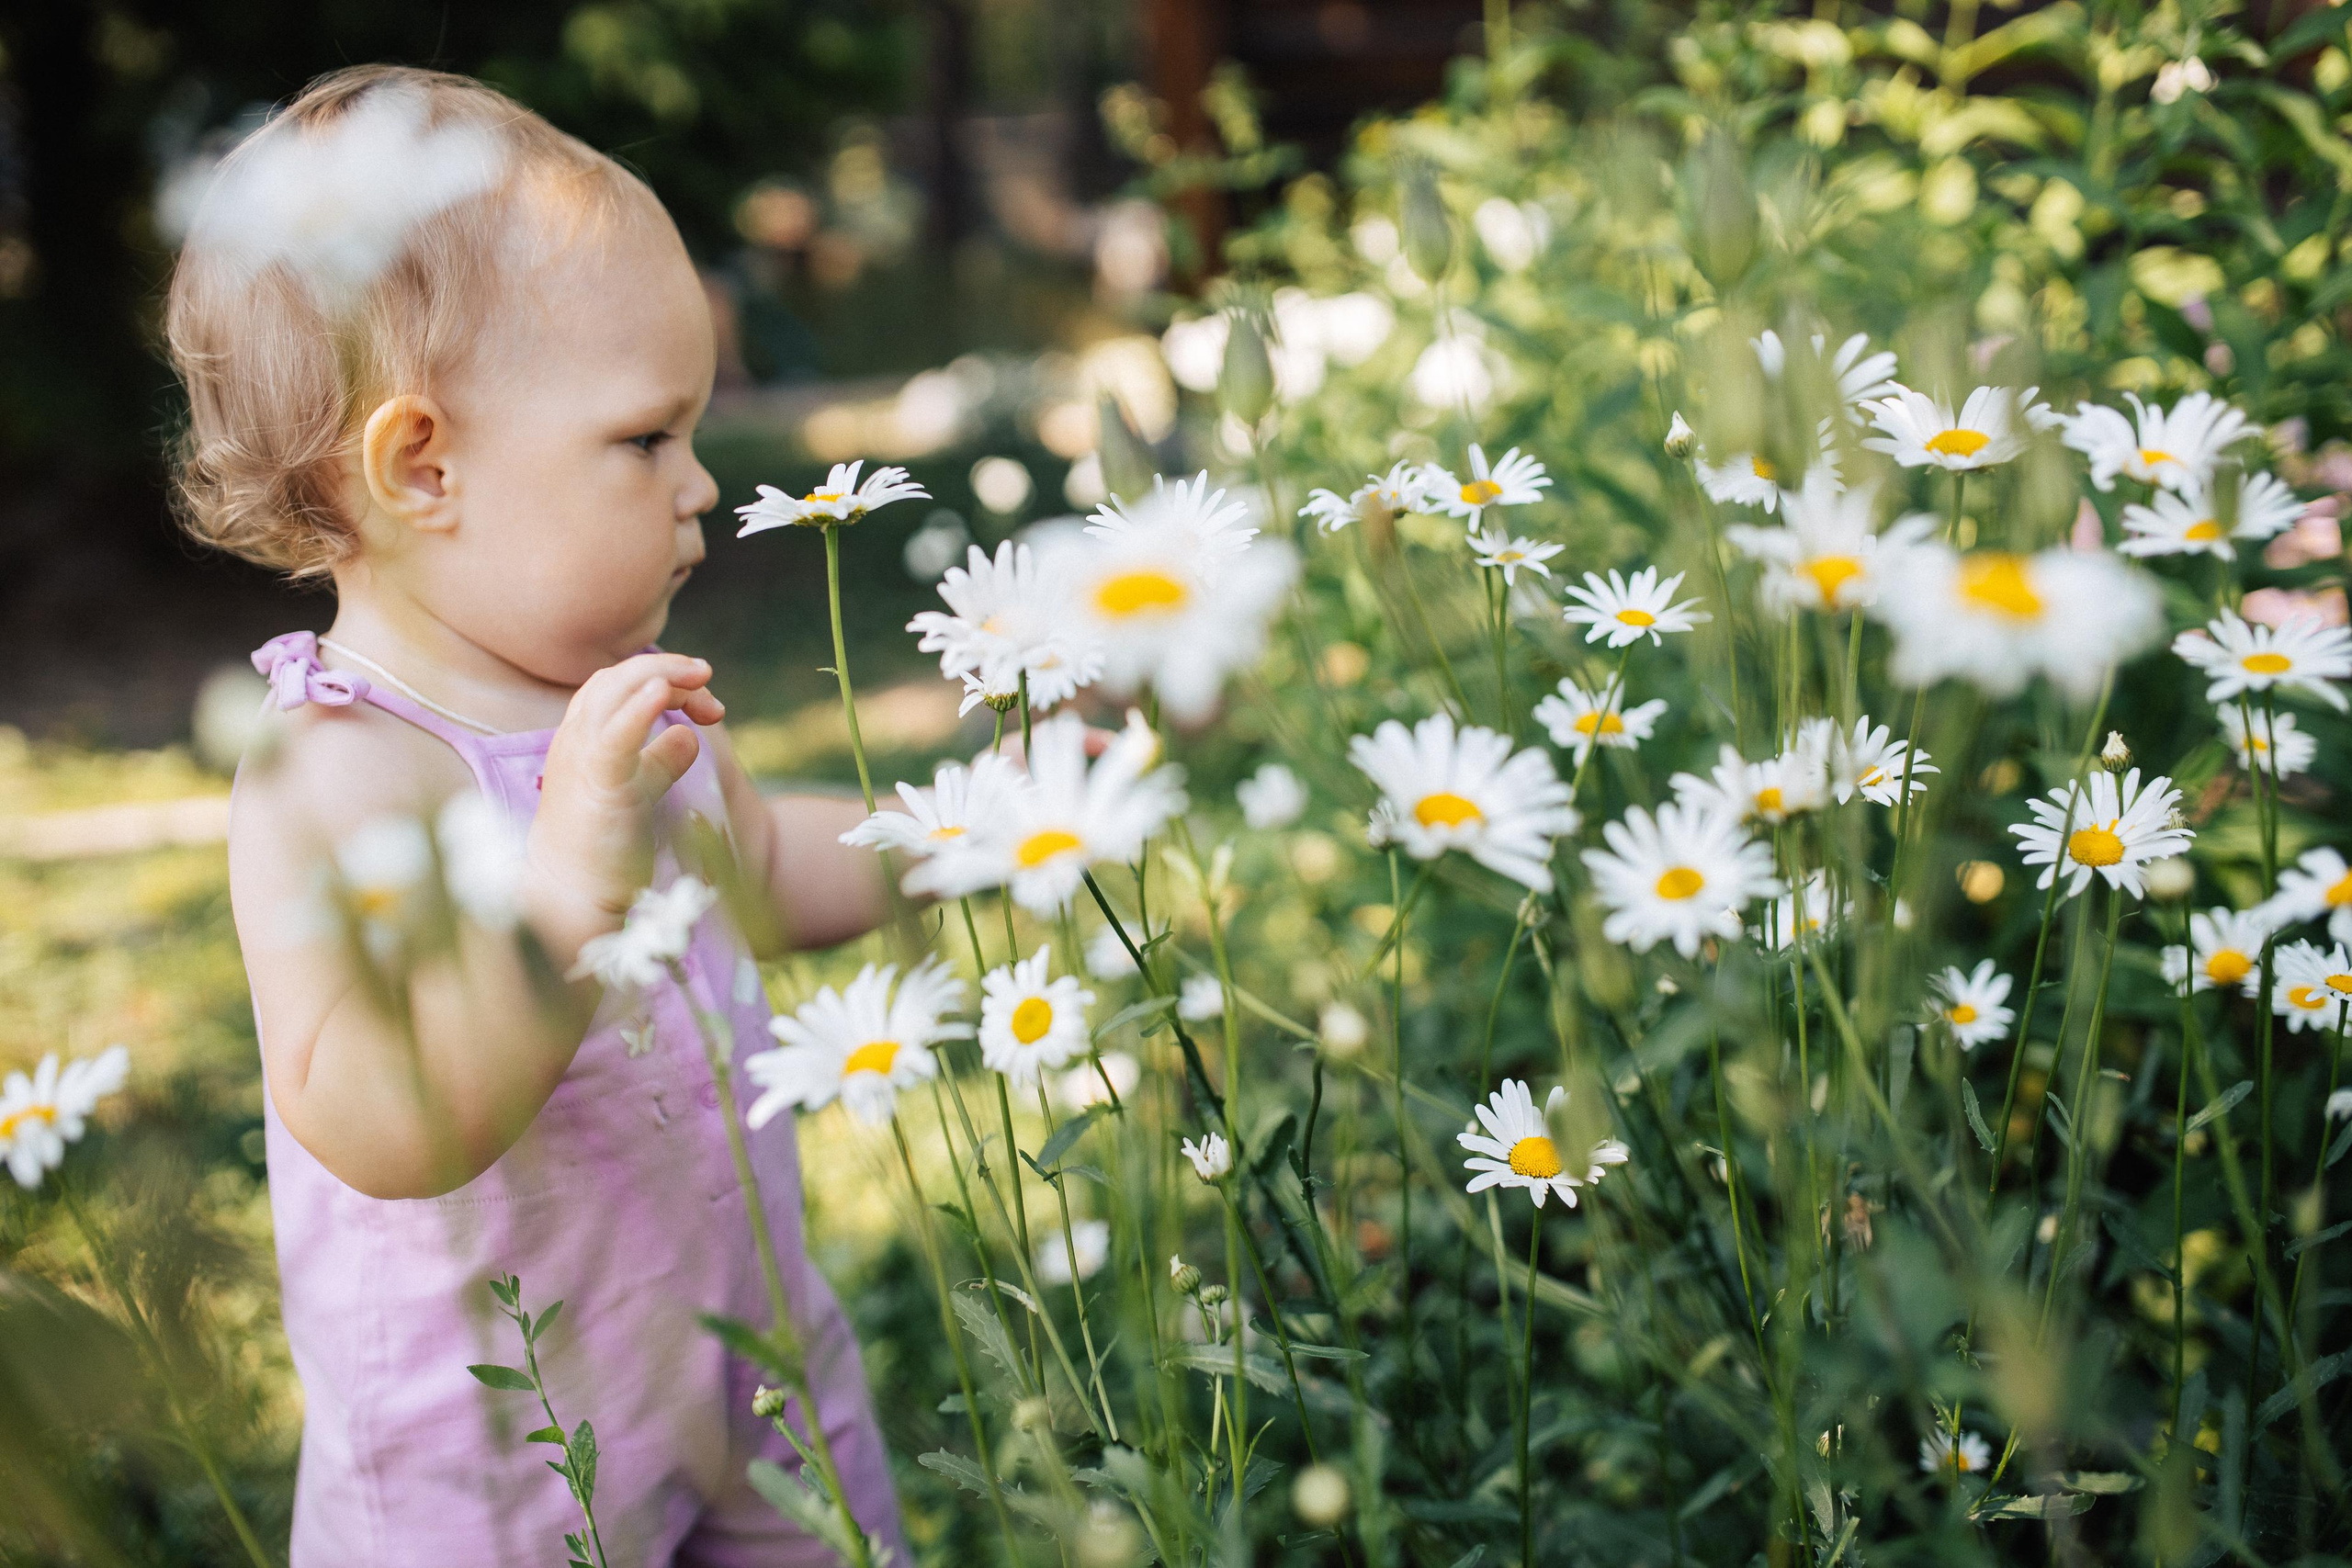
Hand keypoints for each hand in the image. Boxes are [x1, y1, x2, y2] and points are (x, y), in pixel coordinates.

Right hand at [523, 653, 724, 951]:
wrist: (570, 894)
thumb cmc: (602, 844)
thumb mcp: (638, 790)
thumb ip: (660, 760)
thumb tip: (688, 735)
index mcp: (584, 737)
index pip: (621, 685)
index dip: (666, 681)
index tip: (709, 706)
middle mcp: (576, 739)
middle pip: (618, 679)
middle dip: (667, 669)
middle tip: (708, 676)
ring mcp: (581, 759)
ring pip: (612, 694)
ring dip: (659, 675)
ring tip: (699, 674)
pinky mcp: (596, 786)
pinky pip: (613, 736)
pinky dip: (638, 709)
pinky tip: (663, 691)